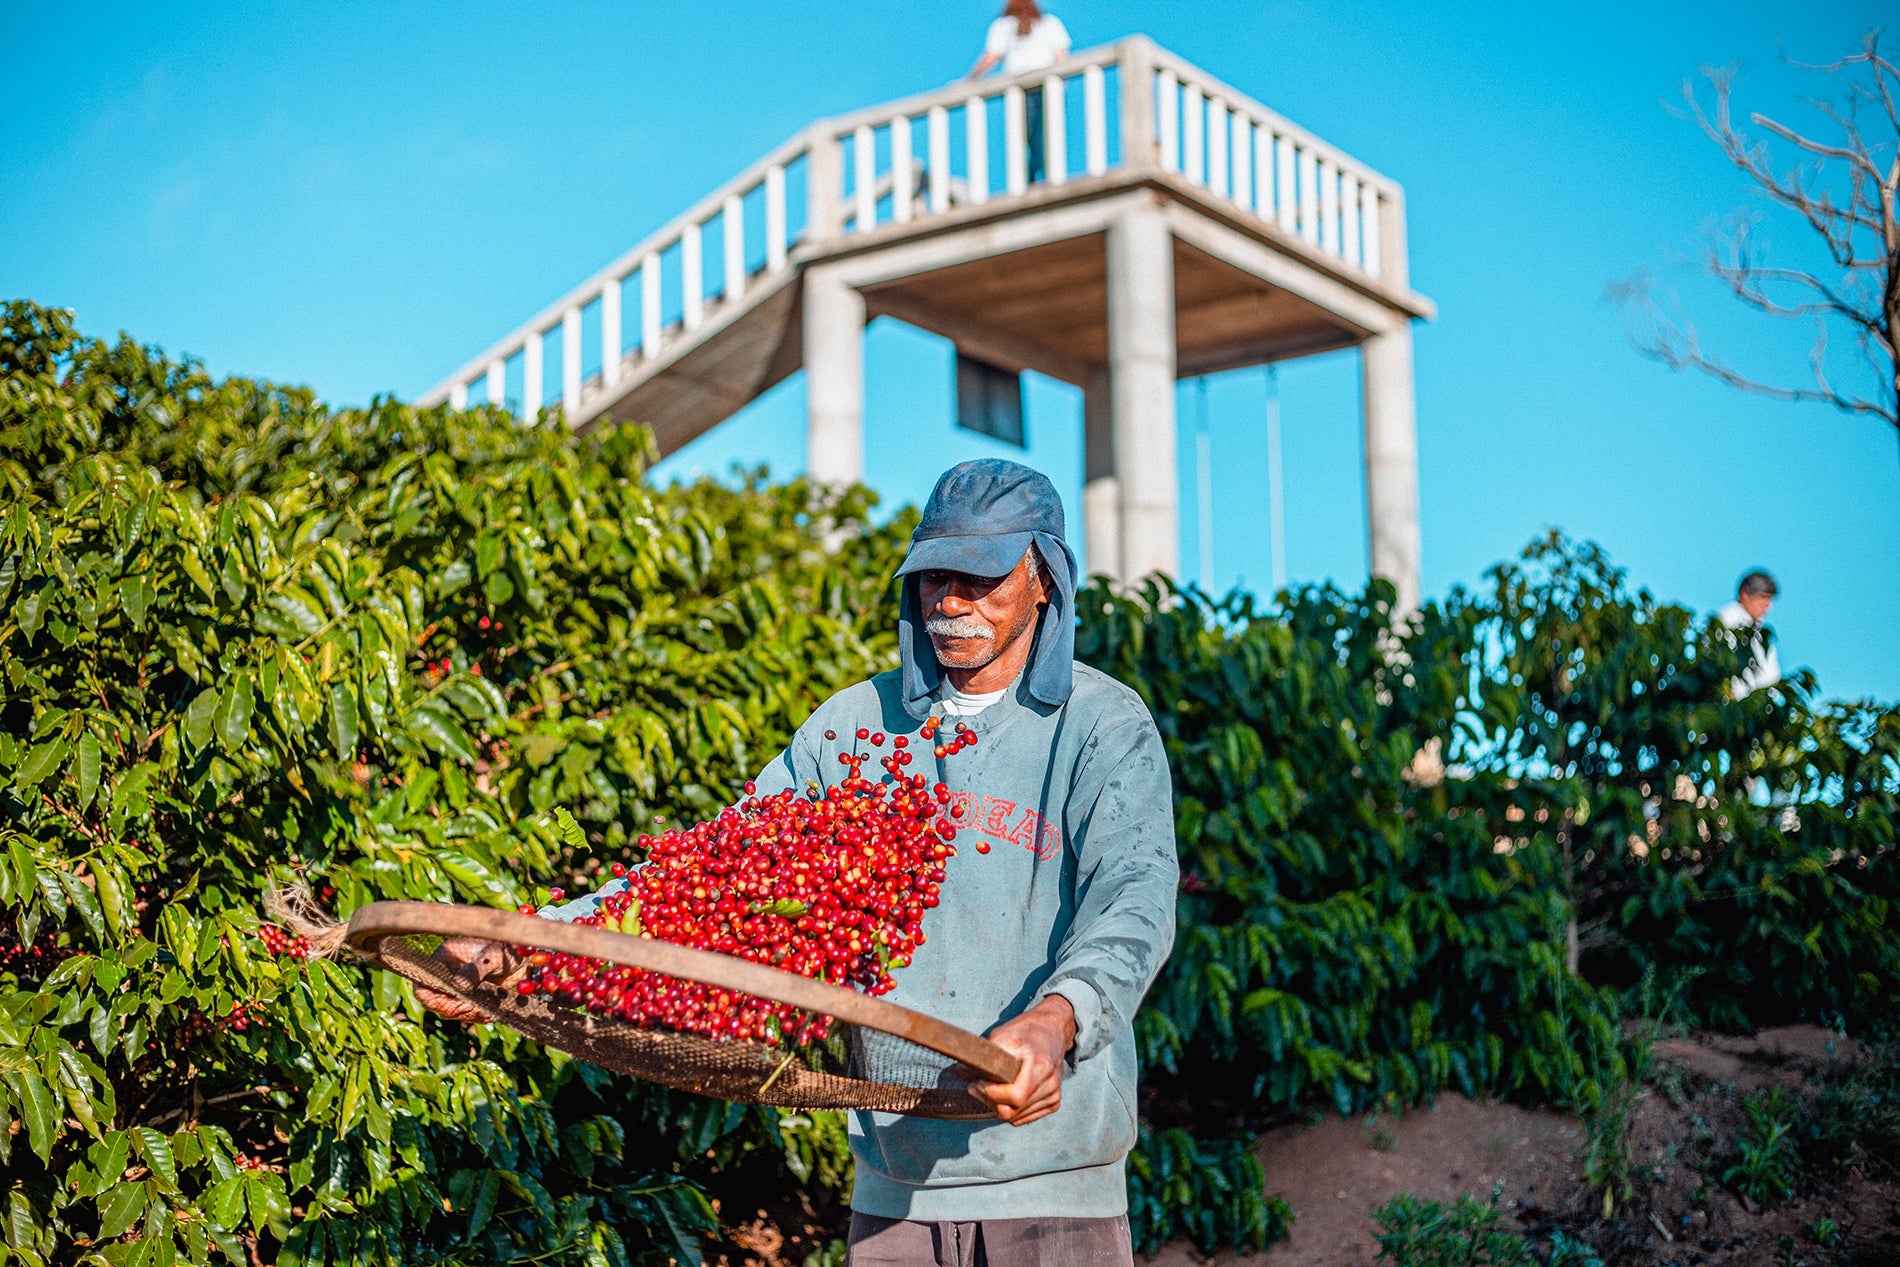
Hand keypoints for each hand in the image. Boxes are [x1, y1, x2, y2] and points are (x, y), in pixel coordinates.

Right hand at [413, 937, 516, 1024]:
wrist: (523, 958)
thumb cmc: (507, 949)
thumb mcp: (493, 957)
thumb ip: (476, 970)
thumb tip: (458, 985)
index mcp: (444, 957)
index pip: (423, 983)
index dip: (433, 998)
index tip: (457, 1004)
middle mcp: (445, 973)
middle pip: (435, 1002)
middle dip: (455, 1009)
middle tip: (476, 1009)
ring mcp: (455, 986)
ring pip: (449, 1011)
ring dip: (467, 1015)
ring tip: (486, 1011)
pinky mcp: (467, 997)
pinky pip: (464, 1014)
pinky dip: (476, 1017)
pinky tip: (489, 1013)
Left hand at [968, 994, 1074, 1126]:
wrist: (1052, 1030)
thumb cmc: (1025, 1031)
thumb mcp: (1003, 1035)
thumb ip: (986, 1057)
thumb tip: (958, 1072)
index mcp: (1041, 1066)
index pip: (1015, 1096)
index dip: (991, 1093)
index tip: (977, 1082)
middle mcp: (1051, 1084)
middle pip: (1012, 1111)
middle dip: (989, 1101)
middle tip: (977, 1085)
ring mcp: (1054, 1095)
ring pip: (1016, 1118)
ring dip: (998, 1106)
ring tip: (991, 1087)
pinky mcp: (1054, 1103)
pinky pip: (1023, 1118)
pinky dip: (1010, 1110)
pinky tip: (1005, 1093)